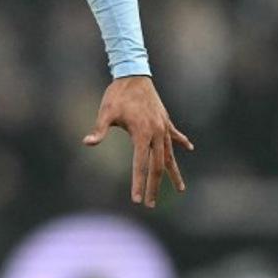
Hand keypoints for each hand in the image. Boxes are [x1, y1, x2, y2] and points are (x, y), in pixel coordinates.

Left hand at [82, 76, 193, 207]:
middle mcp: (156, 133)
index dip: (139, 184)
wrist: (133, 73)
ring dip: (174, 173)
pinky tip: (189, 149)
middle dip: (154, 187)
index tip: (137, 200)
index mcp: (142, 133)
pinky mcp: (165, 120)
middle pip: (158, 166)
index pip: (141, 165)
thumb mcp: (105, 112)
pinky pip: (175, 136)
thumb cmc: (117, 94)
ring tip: (181, 189)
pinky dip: (181, 143)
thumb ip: (99, 130)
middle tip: (151, 204)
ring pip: (170, 155)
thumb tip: (87, 142)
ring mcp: (163, 127)